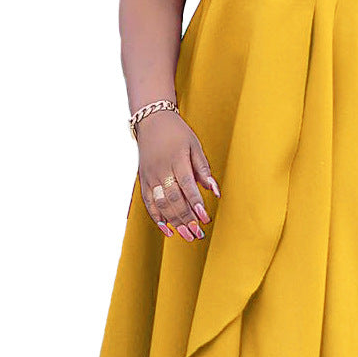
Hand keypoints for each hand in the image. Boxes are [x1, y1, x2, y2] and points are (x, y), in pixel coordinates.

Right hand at [135, 110, 219, 241]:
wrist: (151, 121)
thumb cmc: (177, 133)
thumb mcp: (195, 145)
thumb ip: (203, 169)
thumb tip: (215, 191)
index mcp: (176, 158)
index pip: (186, 184)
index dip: (195, 202)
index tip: (205, 218)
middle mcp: (161, 169)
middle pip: (173, 198)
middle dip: (186, 218)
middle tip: (199, 233)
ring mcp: (150, 176)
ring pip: (161, 203)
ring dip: (174, 222)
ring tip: (188, 235)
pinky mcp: (143, 180)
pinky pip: (148, 202)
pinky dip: (157, 218)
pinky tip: (168, 230)